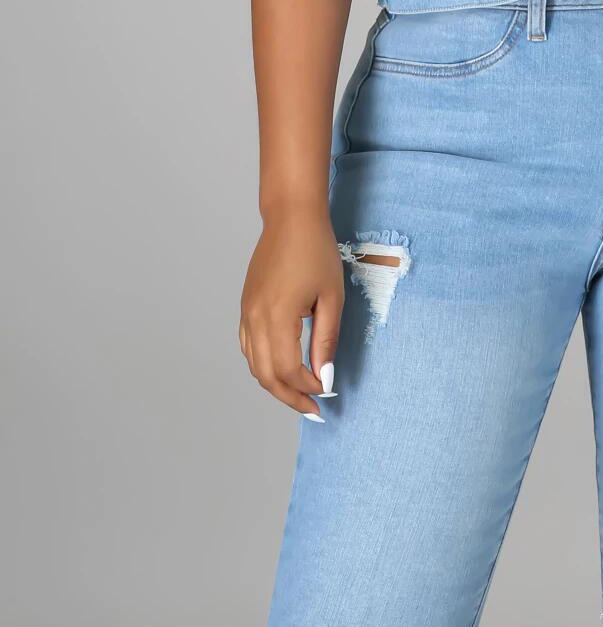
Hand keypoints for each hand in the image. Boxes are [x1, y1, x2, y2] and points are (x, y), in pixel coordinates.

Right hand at [239, 207, 344, 419]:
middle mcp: (255, 318)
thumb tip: (325, 376)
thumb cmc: (316, 250)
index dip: (307, 386)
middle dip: (289, 396)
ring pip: (254, 364)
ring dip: (275, 383)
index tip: (327, 390)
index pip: (287, 370)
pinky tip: (282, 367)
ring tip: (299, 392)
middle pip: (265, 375)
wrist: (291, 218)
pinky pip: (249, 346)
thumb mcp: (331, 297)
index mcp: (277, 316)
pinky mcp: (246, 306)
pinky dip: (263, 364)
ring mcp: (246, 312)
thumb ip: (326, 340)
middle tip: (313, 408)